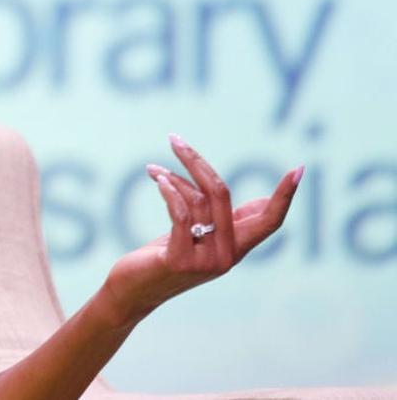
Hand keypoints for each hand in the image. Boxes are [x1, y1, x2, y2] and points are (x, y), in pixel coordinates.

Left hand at [100, 133, 301, 327]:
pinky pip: (180, 215)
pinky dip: (169, 192)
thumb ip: (228, 222)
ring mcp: (206, 262)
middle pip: (222, 195)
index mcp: (237, 248)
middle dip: (197, 162)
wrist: (133, 293)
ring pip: (196, 201)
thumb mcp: (200, 238)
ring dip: (171, 179)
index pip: (269, 220)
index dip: (284, 196)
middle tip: (174, 139)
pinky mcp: (181, 261)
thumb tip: (264, 202)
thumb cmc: (165, 259)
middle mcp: (228, 256)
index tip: (300, 169)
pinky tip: (158, 179)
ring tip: (153, 170)